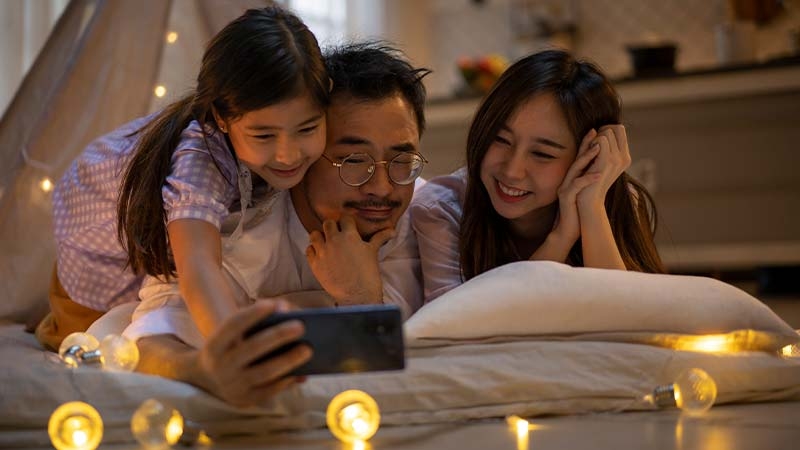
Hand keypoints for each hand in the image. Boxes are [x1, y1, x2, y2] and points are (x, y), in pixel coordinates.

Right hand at [197, 301, 310, 406]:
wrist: (208, 380)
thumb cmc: (231, 347)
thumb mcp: (234, 334)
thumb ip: (256, 319)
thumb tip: (285, 310)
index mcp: (214, 345)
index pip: (232, 326)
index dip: (251, 314)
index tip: (272, 304)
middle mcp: (220, 366)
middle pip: (252, 348)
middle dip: (277, 336)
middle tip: (300, 326)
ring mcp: (232, 386)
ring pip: (264, 372)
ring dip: (288, 360)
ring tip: (308, 349)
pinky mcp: (244, 400)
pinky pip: (269, 391)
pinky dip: (286, 381)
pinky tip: (301, 372)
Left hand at [306, 215, 393, 304]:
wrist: (358, 295)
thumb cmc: (367, 274)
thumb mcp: (373, 252)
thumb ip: (380, 238)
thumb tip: (392, 230)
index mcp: (350, 236)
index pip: (344, 219)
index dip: (347, 223)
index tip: (348, 227)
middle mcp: (334, 241)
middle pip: (327, 223)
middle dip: (332, 227)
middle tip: (337, 234)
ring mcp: (323, 252)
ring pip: (314, 234)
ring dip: (320, 237)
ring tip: (326, 243)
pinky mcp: (315, 264)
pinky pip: (308, 250)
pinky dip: (313, 250)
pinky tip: (321, 254)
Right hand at [552, 129, 602, 243]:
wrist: (568, 230)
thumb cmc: (577, 212)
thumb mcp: (584, 193)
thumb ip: (589, 180)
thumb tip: (602, 169)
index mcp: (572, 178)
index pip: (580, 157)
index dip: (587, 143)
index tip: (597, 130)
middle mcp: (566, 180)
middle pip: (576, 158)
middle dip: (585, 144)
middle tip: (595, 131)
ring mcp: (565, 188)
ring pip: (575, 169)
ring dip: (587, 157)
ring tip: (598, 148)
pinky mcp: (566, 197)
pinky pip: (577, 185)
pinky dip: (588, 179)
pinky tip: (598, 174)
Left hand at [576, 125, 630, 210]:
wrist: (589, 201)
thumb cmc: (590, 181)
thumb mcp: (598, 163)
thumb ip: (602, 149)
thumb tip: (595, 130)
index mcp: (624, 157)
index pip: (619, 129)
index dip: (605, 130)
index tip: (596, 141)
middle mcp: (624, 158)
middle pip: (613, 128)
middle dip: (600, 133)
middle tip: (591, 147)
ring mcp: (616, 160)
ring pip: (606, 132)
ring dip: (594, 138)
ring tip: (589, 153)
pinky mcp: (605, 163)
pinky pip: (600, 141)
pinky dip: (590, 143)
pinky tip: (585, 155)